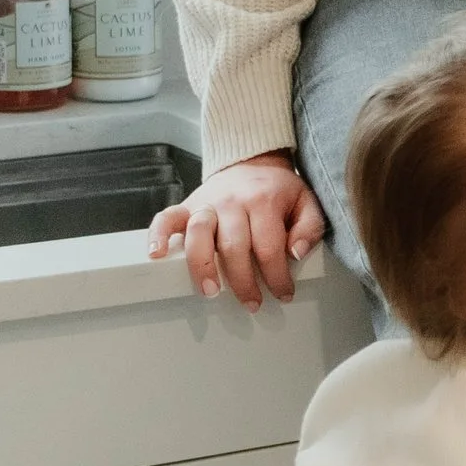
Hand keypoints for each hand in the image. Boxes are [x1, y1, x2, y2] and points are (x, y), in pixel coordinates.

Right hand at [148, 154, 323, 307]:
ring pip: (199, 234)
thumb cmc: (279, 191)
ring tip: (210, 291)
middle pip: (233, 246)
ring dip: (202, 266)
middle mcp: (232, 202)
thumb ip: (309, 228)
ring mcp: (207, 203)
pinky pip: (166, 217)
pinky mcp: (188, 205)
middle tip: (252, 303)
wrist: (251, 161)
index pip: (269, 246)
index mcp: (264, 201)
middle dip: (243, 281)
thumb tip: (295, 253)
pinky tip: (156, 255)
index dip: (277, 276)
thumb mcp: (306, 203)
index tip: (283, 294)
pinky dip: (158, 235)